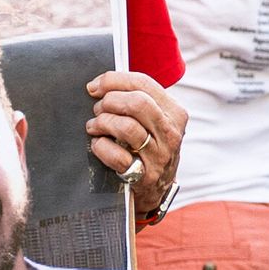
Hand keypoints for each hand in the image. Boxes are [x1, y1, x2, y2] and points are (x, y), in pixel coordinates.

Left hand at [83, 69, 187, 217]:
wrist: (156, 188)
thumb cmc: (148, 146)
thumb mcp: (154, 120)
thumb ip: (136, 100)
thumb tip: (100, 84)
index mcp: (174, 113)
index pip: (143, 83)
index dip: (113, 80)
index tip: (94, 86)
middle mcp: (170, 133)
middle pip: (137, 103)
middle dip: (109, 102)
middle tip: (97, 109)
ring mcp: (159, 156)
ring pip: (126, 127)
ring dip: (102, 123)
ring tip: (94, 127)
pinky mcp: (144, 176)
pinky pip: (116, 155)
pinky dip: (101, 147)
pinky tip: (98, 144)